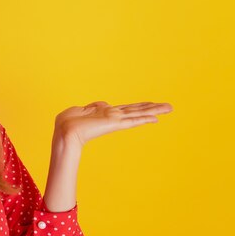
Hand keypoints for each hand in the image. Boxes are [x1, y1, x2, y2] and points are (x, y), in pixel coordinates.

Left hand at [54, 101, 173, 146]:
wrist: (64, 131)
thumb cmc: (67, 122)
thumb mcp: (81, 110)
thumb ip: (94, 107)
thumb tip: (105, 104)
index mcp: (105, 113)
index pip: (126, 109)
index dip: (139, 107)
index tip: (150, 105)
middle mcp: (113, 117)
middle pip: (137, 110)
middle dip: (153, 108)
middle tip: (169, 106)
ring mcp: (114, 120)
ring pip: (138, 114)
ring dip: (154, 111)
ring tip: (169, 108)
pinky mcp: (113, 124)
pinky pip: (132, 121)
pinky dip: (143, 118)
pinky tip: (155, 118)